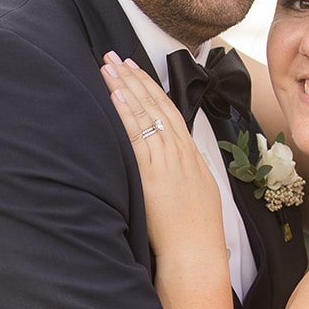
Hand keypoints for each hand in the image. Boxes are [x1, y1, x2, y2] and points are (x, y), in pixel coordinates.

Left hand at [101, 53, 225, 265]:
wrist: (196, 252)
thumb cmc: (197, 230)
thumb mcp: (200, 192)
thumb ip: (188, 171)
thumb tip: (180, 159)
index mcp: (191, 155)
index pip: (169, 110)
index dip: (151, 87)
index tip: (135, 69)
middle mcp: (180, 153)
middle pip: (156, 105)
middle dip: (134, 77)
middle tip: (115, 56)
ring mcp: (166, 162)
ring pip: (146, 115)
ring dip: (126, 88)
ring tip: (108, 67)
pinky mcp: (152, 175)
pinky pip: (137, 138)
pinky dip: (127, 115)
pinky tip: (117, 96)